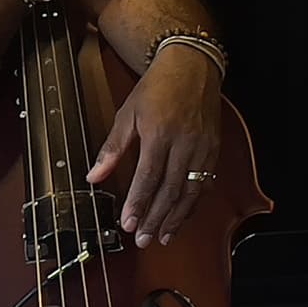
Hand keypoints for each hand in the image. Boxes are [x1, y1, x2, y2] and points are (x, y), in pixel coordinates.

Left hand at [86, 48, 222, 246]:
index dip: (138, 204)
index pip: (148, 178)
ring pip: (190, 191)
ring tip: (164, 236)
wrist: (192, 67)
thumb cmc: (157, 88)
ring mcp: (202, 148)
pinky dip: (193, 203)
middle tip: (143, 239)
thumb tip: (94, 177)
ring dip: (176, 217)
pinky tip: (183, 215)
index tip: (128, 224)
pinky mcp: (213, 149)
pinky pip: (205, 182)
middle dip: (156, 218)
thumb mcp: (127, 113)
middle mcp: (184, 144)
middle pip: (170, 190)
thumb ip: (112, 148)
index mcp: (160, 134)